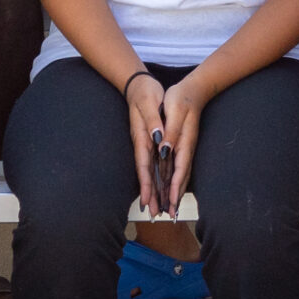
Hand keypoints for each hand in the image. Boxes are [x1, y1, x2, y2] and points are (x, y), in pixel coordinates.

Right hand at [124, 72, 173, 216]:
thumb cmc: (146, 92)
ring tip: (157, 209)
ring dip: (153, 190)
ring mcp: (145, 144)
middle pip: (146, 174)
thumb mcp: (150, 103)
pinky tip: (159, 189)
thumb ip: (153, 121)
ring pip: (150, 172)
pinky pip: (153, 164)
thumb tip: (157, 139)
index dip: (145, 184)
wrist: (139, 84)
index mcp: (142, 137)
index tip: (146, 201)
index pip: (143, 165)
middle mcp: (143, 144)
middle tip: (153, 215)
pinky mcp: (149, 142)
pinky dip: (156, 178)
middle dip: (149, 195)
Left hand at [156, 74, 208, 209]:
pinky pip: (178, 168)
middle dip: (176, 197)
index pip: (180, 169)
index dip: (175, 187)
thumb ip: (171, 132)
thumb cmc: (181, 98)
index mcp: (183, 142)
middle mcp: (186, 149)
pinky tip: (172, 189)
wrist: (193, 89)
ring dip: (175, 193)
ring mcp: (185, 148)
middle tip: (171, 216)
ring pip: (180, 175)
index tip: (171, 203)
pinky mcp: (182, 146)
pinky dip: (175, 181)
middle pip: (182, 177)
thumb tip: (165, 151)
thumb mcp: (174, 112)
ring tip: (170, 209)